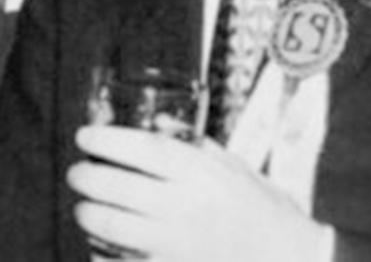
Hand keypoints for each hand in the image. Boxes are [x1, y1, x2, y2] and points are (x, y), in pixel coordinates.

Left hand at [67, 125, 330, 261]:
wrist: (293, 260)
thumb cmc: (262, 208)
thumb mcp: (232, 166)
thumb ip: (194, 145)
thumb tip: (156, 122)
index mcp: (199, 172)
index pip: (139, 148)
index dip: (104, 139)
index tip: (83, 136)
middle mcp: (184, 205)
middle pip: (114, 185)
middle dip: (85, 177)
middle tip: (77, 173)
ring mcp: (177, 244)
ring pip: (111, 225)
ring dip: (88, 214)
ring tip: (84, 209)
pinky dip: (104, 256)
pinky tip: (99, 249)